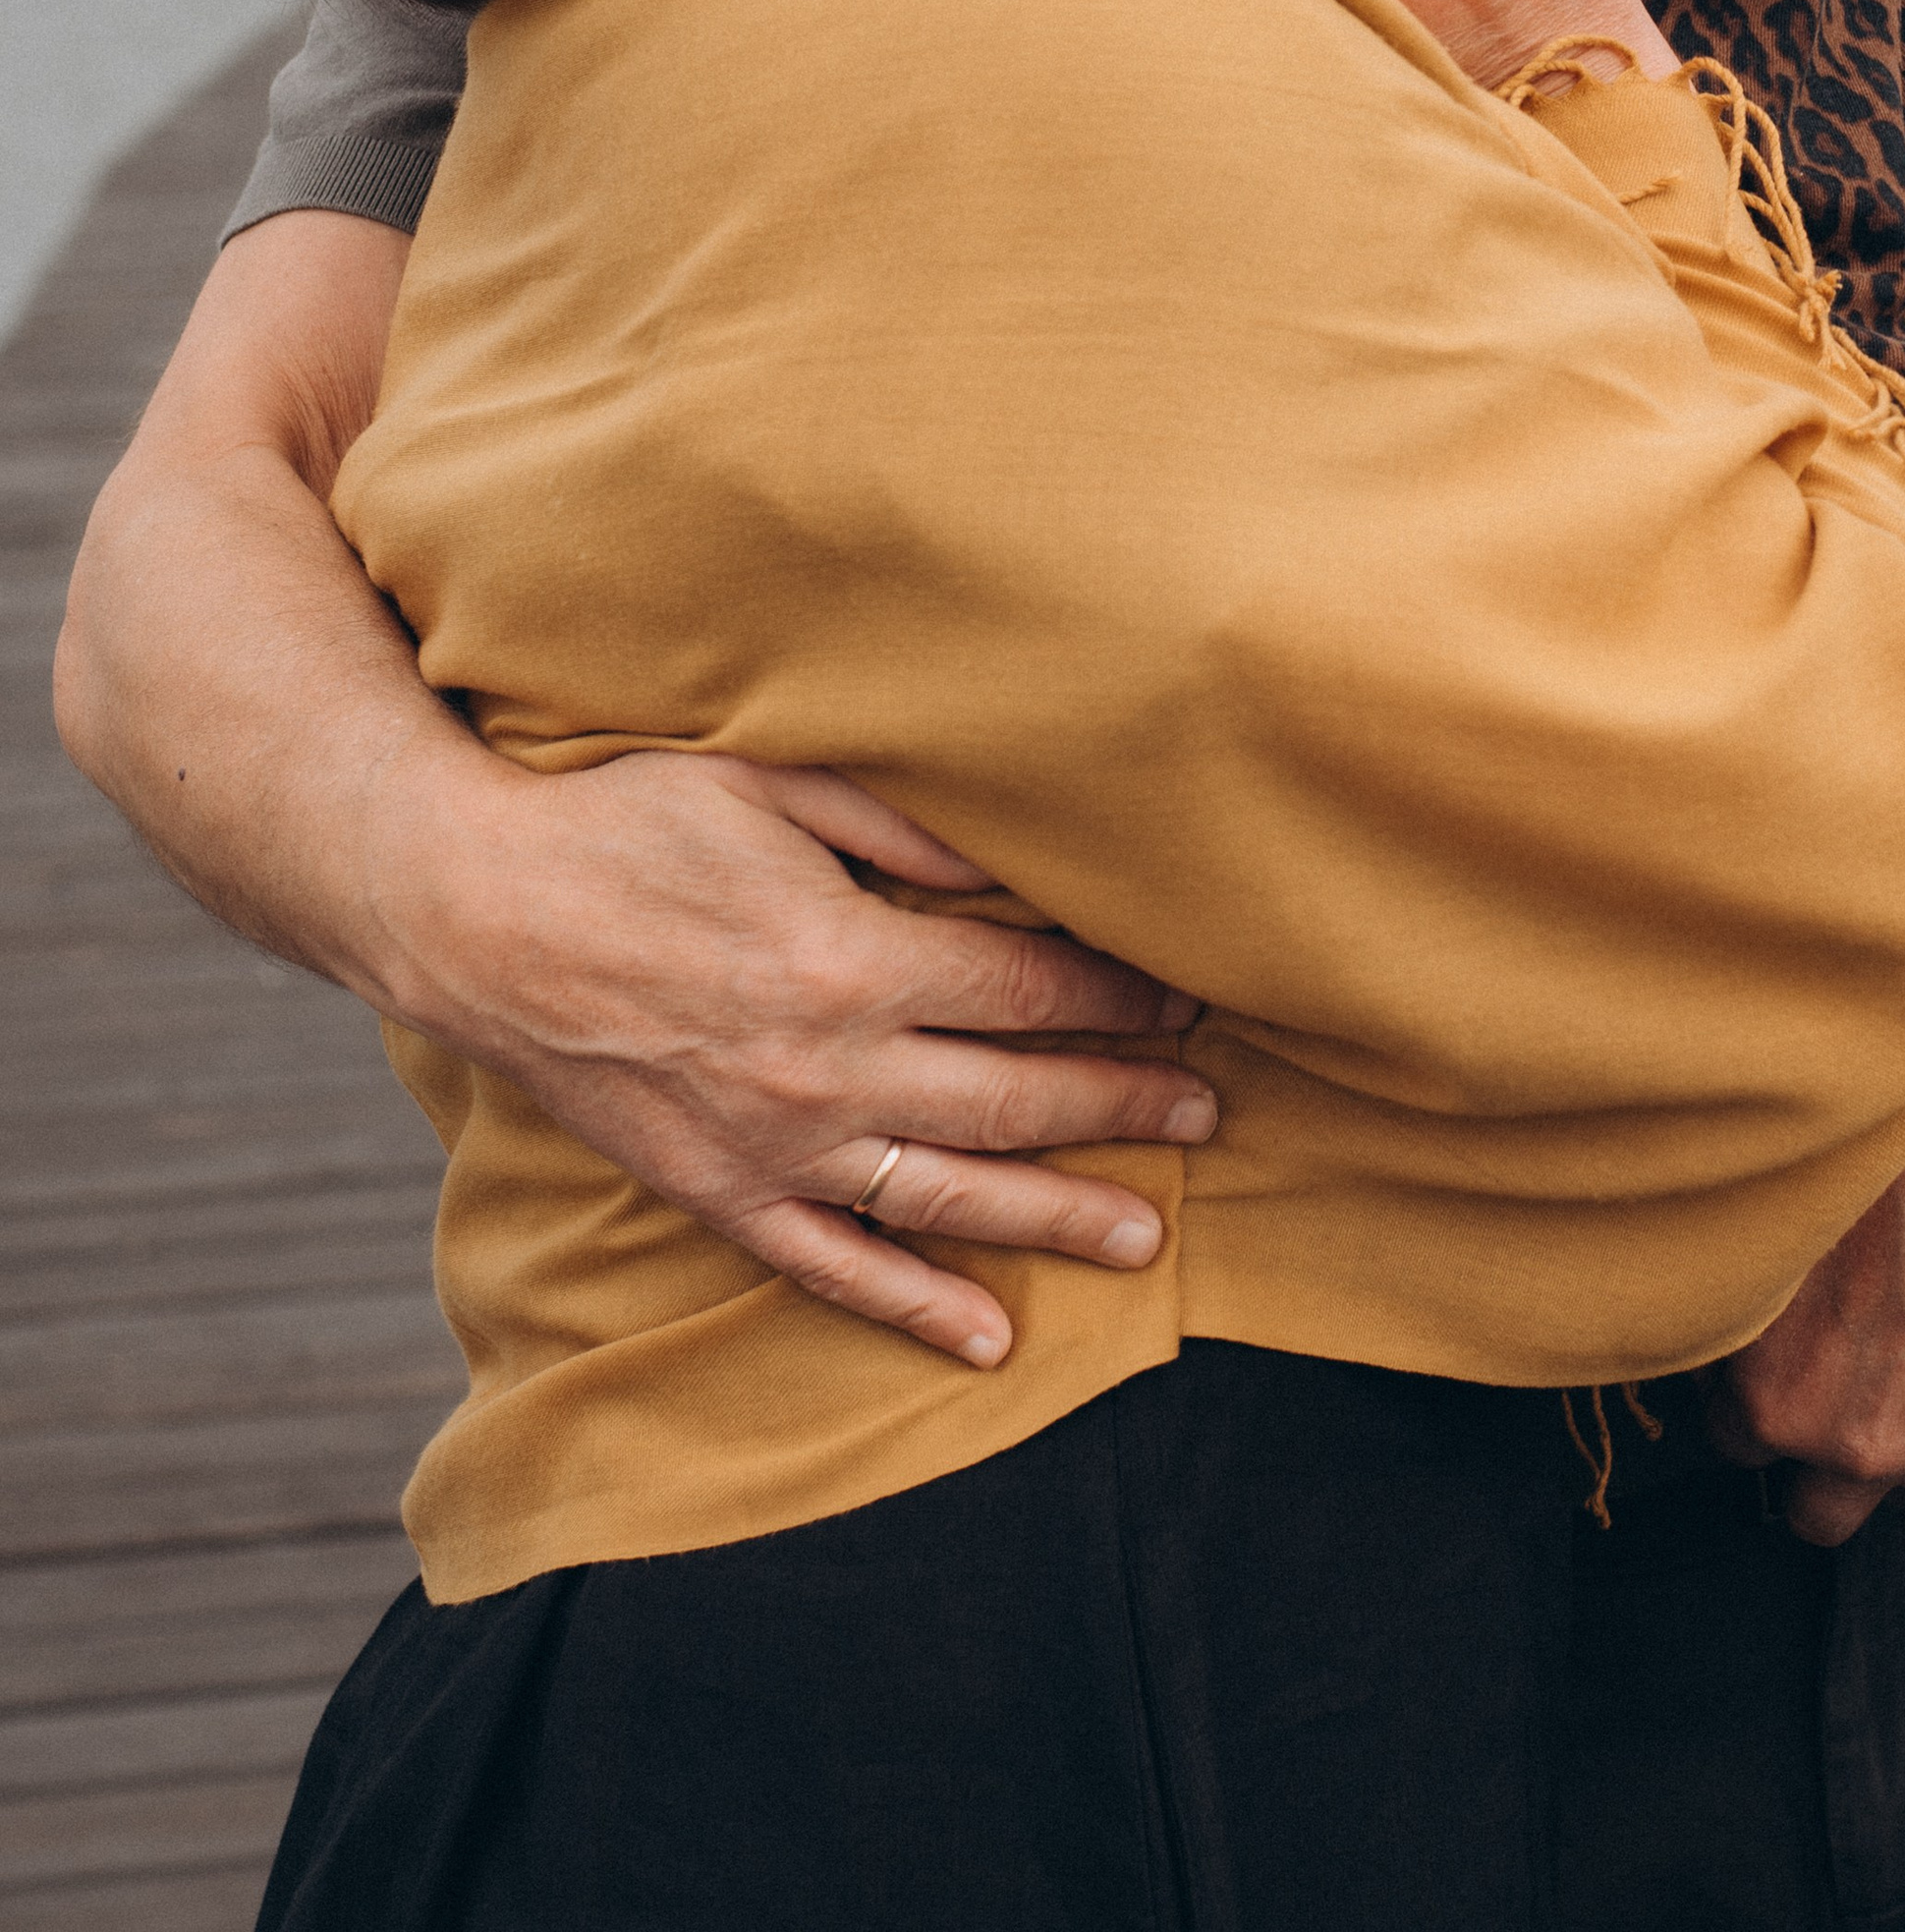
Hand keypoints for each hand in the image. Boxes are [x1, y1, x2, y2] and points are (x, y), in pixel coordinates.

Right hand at [371, 742, 1216, 1371]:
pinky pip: (831, 1266)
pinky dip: (913, 1306)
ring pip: (946, 1196)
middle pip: (1013, 1097)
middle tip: (1211, 1113)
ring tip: (1148, 1231)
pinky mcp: (716, 1192)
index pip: (1024, 988)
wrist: (473, 915)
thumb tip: (1014, 858)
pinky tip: (988, 1338)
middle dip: (1124, 1103)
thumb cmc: (624, 825)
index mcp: (849, 960)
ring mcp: (771, 1144)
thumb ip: (899, 825)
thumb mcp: (770, 785)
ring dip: (1056, 1215)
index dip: (1118, 994)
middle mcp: (825, 1069)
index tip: (1186, 996)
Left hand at [1710, 1104, 1904, 1567]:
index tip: (1803, 1371)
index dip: (1775, 1405)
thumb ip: (1740, 1306)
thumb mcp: (1763, 1234)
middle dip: (1844, 1478)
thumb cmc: (1860, 1156)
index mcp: (1772, 1400)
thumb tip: (1710, 1312)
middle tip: (1870, 1410)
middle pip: (1826, 1520)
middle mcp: (1852, 1445)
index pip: (1747, 1449)